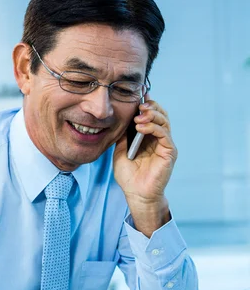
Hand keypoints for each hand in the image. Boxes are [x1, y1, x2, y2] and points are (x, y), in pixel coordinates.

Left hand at [113, 96, 176, 235]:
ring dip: (151, 115)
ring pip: (164, 122)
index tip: (138, 96)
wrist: (136, 194)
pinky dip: (153, 128)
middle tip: (139, 104)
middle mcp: (159, 140)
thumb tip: (122, 119)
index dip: (147, 105)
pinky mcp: (169, 152)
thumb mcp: (120, 151)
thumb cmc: (129, 176)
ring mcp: (166, 145)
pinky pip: (164, 135)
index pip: (151, 116)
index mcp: (149, 138)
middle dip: (150, 107)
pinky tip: (141, 127)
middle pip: (160, 115)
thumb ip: (123, 136)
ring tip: (138, 116)